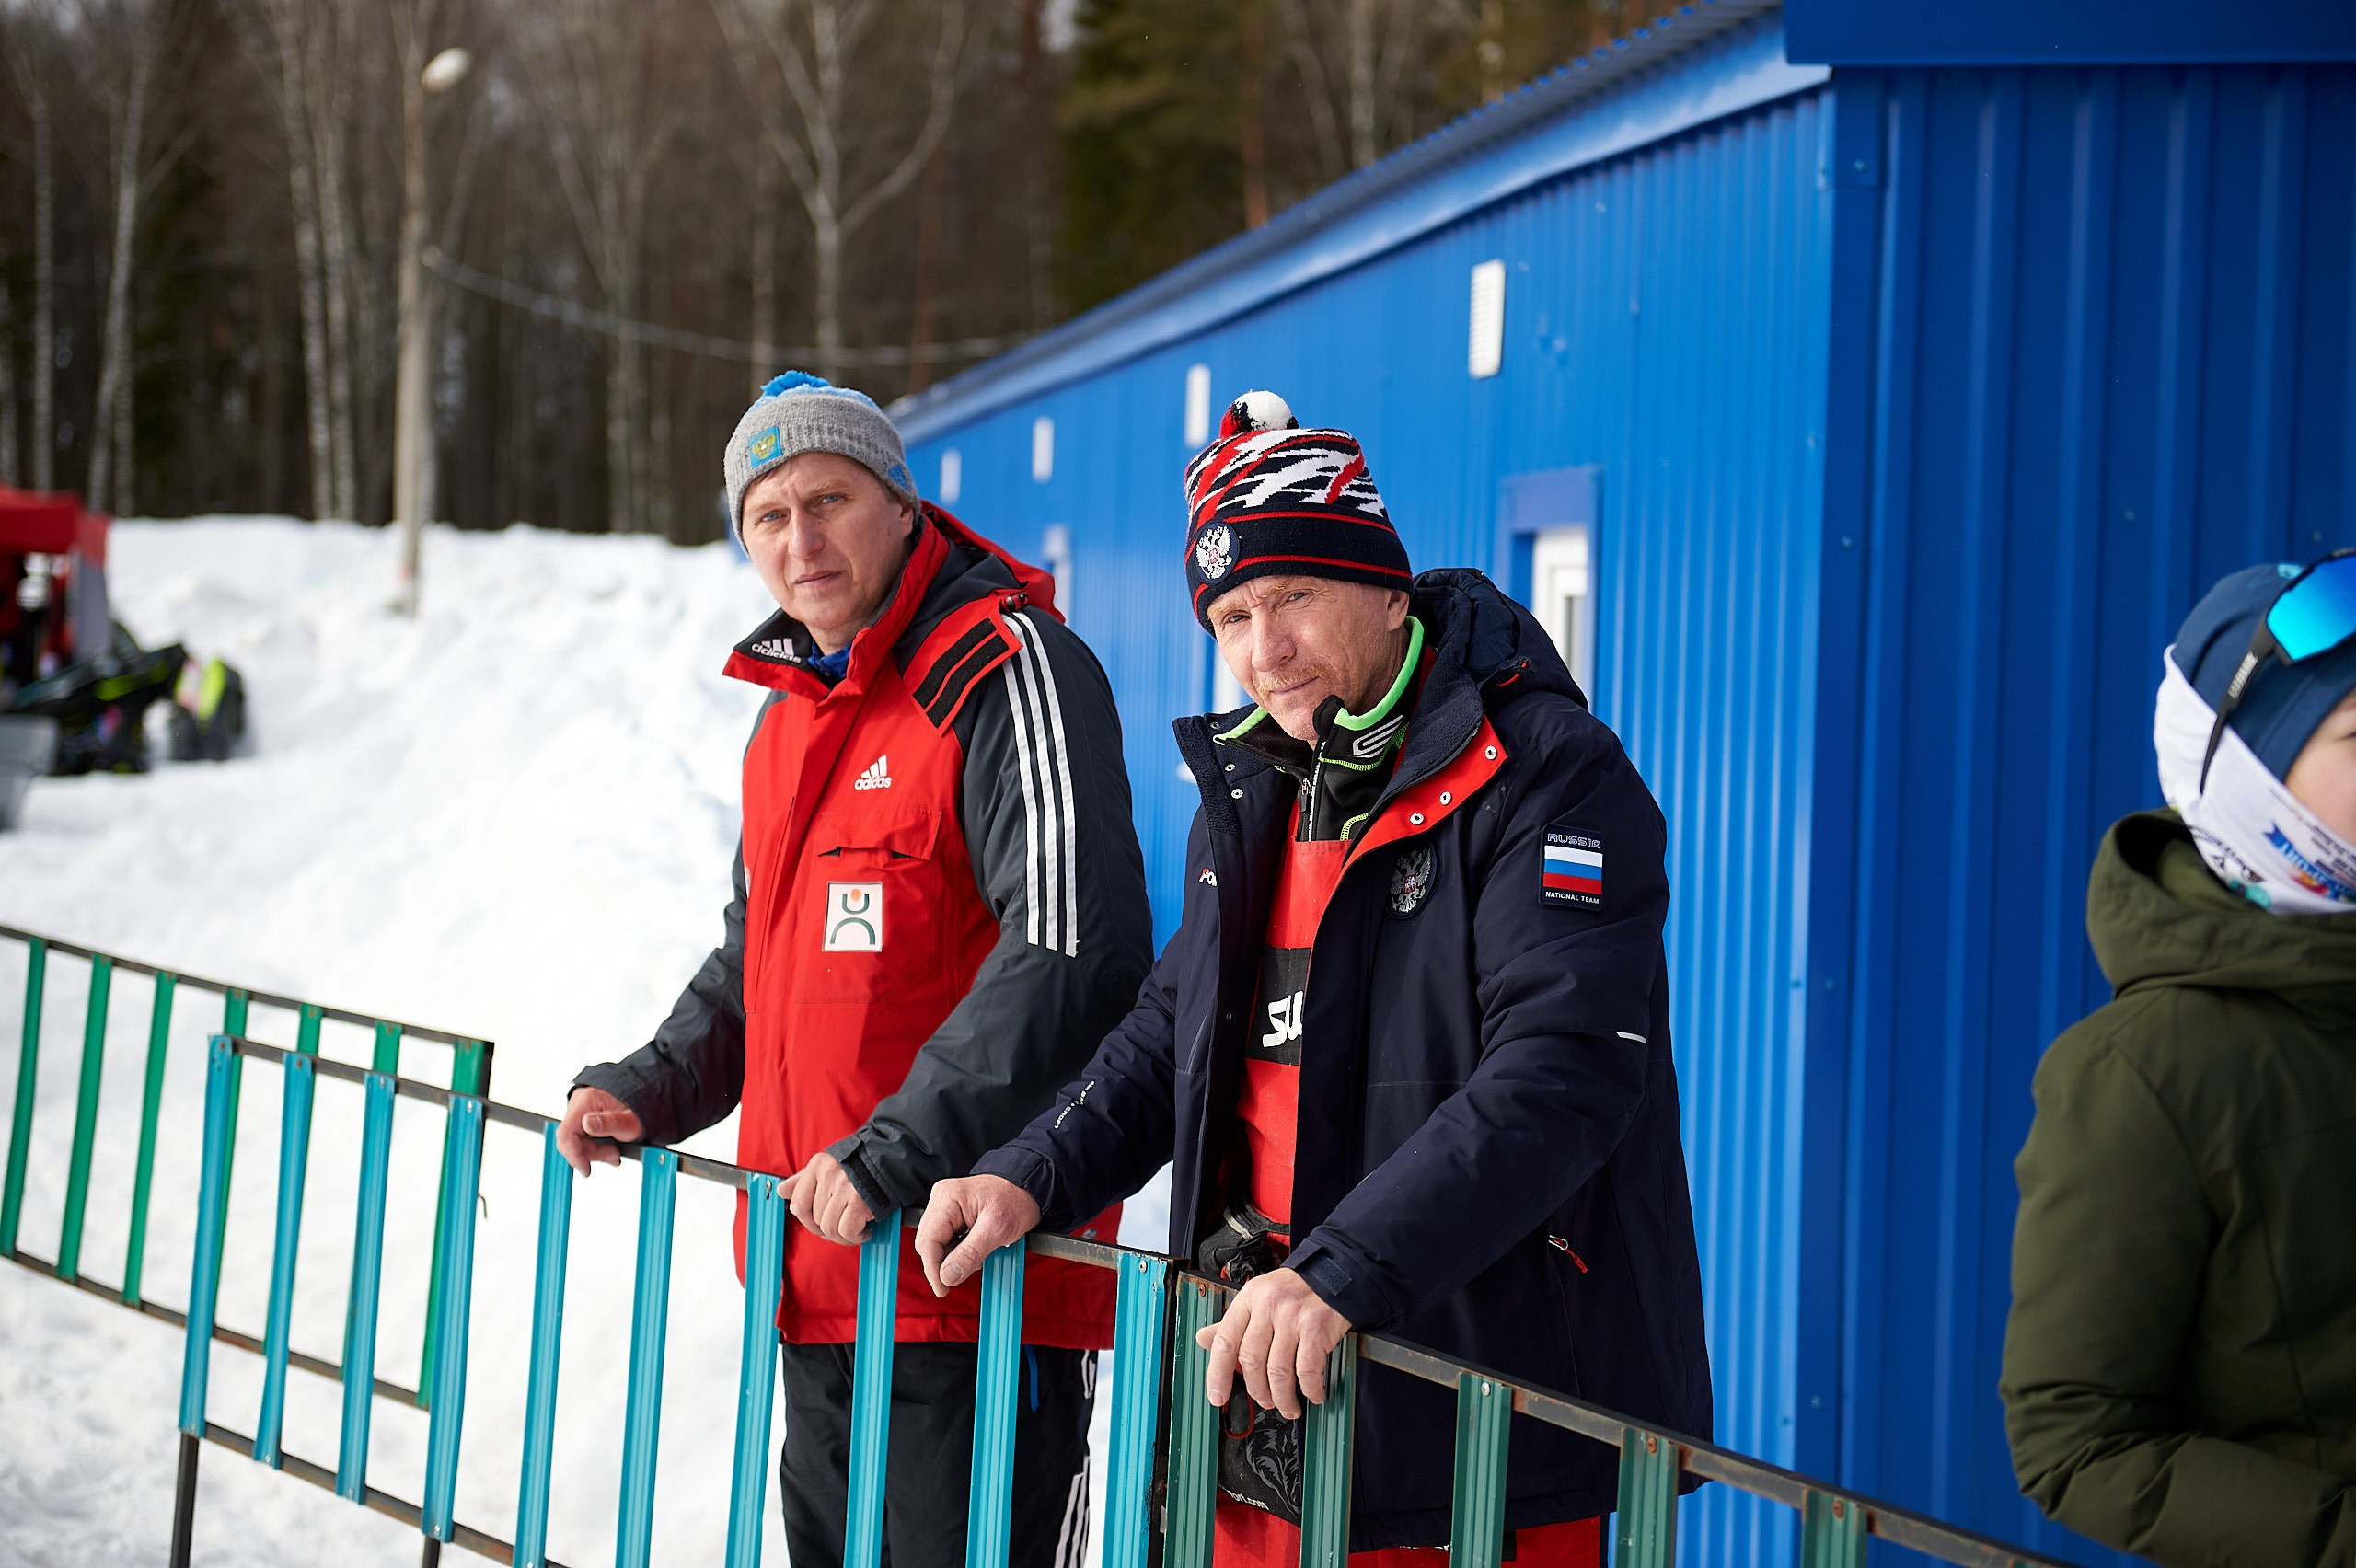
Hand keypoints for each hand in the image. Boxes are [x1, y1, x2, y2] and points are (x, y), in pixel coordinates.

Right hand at [555, 1087, 643, 1176]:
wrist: (645, 1103)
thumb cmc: (639, 1110)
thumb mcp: (630, 1122)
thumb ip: (610, 1123)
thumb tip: (587, 1124)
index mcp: (587, 1101)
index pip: (566, 1133)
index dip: (574, 1154)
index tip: (585, 1169)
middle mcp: (579, 1104)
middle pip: (571, 1140)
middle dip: (591, 1153)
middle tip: (612, 1155)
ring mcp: (580, 1111)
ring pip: (575, 1142)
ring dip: (594, 1152)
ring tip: (613, 1153)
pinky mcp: (583, 1118)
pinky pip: (581, 1139)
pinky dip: (594, 1148)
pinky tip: (608, 1150)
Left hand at [785, 1152, 875, 1244]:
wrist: (895, 1158)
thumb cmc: (863, 1164)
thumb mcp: (830, 1165)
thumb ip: (805, 1179)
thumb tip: (782, 1191)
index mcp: (818, 1165)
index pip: (798, 1203)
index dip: (808, 1221)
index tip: (820, 1224)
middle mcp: (829, 1175)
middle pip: (816, 1220)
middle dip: (829, 1230)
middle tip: (843, 1228)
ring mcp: (844, 1187)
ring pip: (830, 1228)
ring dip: (843, 1237)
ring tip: (855, 1231)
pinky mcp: (860, 1200)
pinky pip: (847, 1230)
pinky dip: (855, 1237)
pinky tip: (864, 1231)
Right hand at [915, 1175, 1041, 1296]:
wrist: (1028, 1190)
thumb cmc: (1016, 1200)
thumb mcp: (997, 1229)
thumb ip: (971, 1253)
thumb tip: (948, 1276)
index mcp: (948, 1198)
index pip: (928, 1241)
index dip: (933, 1270)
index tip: (942, 1289)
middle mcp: (942, 1200)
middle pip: (928, 1243)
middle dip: (943, 1264)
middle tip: (961, 1276)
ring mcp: (945, 1207)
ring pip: (936, 1244)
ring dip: (952, 1258)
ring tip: (977, 1257)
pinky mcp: (952, 1215)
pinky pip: (946, 1240)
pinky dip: (957, 1252)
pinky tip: (974, 1251)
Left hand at [1197, 1268, 1350, 1421]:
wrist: (1338, 1273)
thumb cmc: (1297, 1290)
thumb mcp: (1260, 1297)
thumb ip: (1233, 1322)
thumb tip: (1203, 1339)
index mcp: (1250, 1298)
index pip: (1225, 1341)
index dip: (1217, 1374)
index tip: (1217, 1396)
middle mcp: (1269, 1305)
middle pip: (1251, 1360)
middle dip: (1256, 1390)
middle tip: (1264, 1401)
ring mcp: (1293, 1317)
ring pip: (1278, 1371)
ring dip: (1282, 1397)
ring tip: (1287, 1405)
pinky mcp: (1317, 1328)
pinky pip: (1308, 1370)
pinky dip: (1310, 1389)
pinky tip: (1312, 1393)